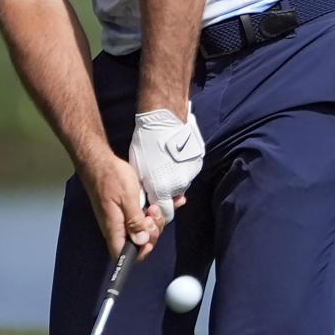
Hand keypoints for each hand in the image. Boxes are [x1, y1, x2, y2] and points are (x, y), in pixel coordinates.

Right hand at [79, 153, 165, 261]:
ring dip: (154, 220)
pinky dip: (157, 211)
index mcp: (114, 228)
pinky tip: (169, 203)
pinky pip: (143, 216)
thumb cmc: (110, 177)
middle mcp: (118, 226)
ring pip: (143, 229)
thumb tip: (141, 241)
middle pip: (138, 242)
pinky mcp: (127, 210)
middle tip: (153, 214)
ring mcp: (123, 218)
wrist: (99, 161)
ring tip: (155, 205)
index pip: (124, 254)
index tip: (150, 239)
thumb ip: (134, 221)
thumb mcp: (127, 198)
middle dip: (151, 232)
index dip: (140, 252)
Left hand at [128, 104, 204, 222]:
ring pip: (181, 185)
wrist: (164, 121)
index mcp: (162, 189)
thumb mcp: (138, 169)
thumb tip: (147, 199)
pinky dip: (180, 170)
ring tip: (164, 164)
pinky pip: (187, 173)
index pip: (166, 214)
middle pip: (173, 198)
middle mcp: (179, 185)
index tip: (154, 207)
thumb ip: (144, 189)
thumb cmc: (146, 143)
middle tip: (156, 178)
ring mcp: (190, 174)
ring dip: (173, 180)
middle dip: (165, 194)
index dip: (160, 213)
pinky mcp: (197, 164)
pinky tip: (173, 158)